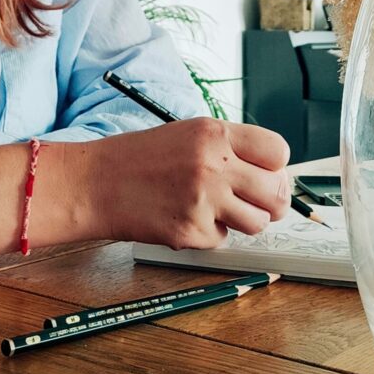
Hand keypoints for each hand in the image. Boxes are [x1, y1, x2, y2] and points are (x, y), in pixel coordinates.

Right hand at [97, 117, 290, 249]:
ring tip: (212, 207)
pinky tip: (183, 216)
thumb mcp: (188, 135)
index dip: (275, 167)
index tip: (264, 174)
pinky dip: (208, 233)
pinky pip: (222, 239)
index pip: (278, 151)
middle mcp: (214, 164)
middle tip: (249, 201)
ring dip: (240, 220)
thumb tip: (271, 176)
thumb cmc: (139, 158)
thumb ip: (229, 149)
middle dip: (269, 201)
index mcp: (214, 133)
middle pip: (276, 192)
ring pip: (257, 222)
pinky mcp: (192, 231)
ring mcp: (204, 200)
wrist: (96, 183)